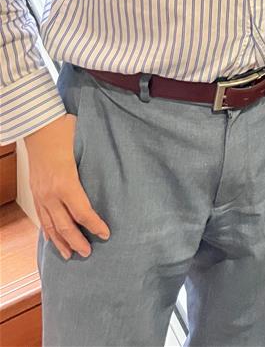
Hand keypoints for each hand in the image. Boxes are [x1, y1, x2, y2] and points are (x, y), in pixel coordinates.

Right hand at [23, 114, 109, 259]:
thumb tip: (117, 168)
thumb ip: (96, 161)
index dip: (94, 225)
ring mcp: (40, 194)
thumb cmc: (64, 130)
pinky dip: (47, 231)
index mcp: (66, 182)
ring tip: (70, 254)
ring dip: (60, 242)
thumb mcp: (85, 145)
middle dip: (77, 241)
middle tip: (88, 253)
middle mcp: (51, 193)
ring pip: (50, 226)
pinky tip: (52, 238)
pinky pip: (41, 217)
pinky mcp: (35, 192)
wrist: (39, 124)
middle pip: (65, 225)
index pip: (83, 212)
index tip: (105, 234)